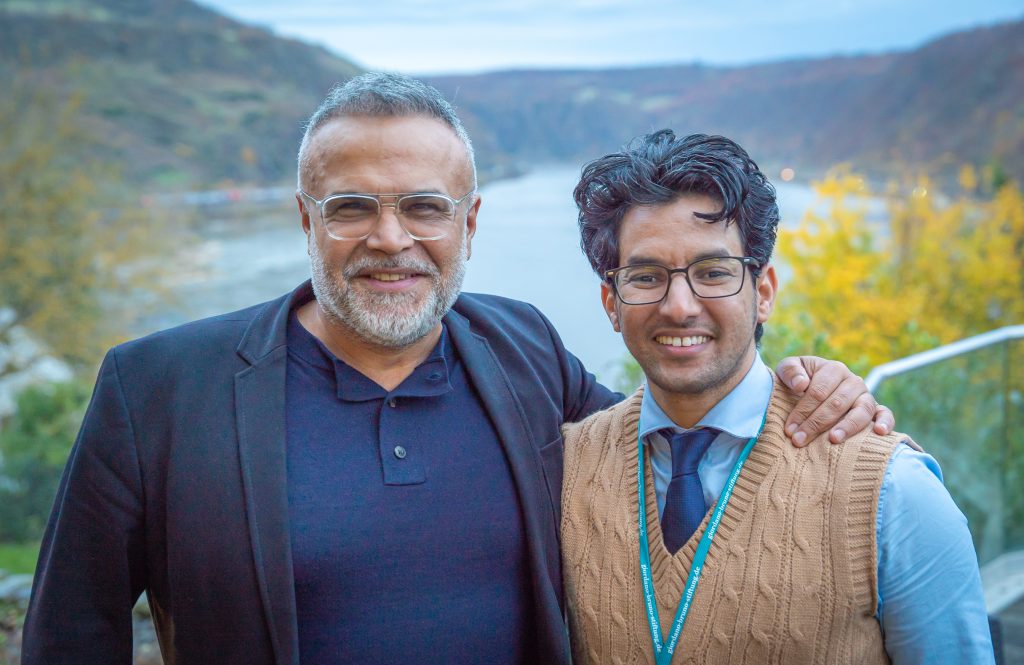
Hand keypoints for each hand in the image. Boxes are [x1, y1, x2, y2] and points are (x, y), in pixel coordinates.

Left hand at [775, 356, 894, 446]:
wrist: (811, 388)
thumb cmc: (798, 380)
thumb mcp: (788, 369)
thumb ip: (790, 371)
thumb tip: (801, 384)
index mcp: (833, 369)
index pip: (818, 392)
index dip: (803, 411)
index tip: (790, 430)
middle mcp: (853, 381)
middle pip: (837, 403)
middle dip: (816, 423)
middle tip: (799, 440)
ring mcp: (865, 396)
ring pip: (862, 410)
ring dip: (848, 426)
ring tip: (833, 439)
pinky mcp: (875, 410)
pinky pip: (885, 414)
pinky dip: (886, 422)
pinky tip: (879, 432)